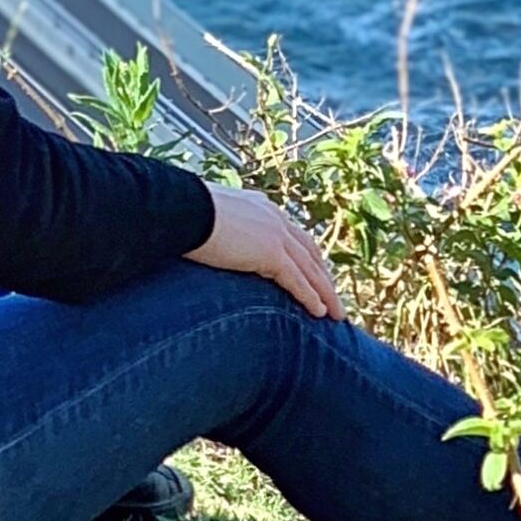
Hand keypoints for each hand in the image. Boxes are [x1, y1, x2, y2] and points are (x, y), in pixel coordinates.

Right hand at [186, 184, 343, 318]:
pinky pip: (298, 280)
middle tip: (334, 297)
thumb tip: (215, 242)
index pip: (292, 234)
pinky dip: (311, 297)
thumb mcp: (213, 219)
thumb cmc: (187, 213)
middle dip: (323, 276)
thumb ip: (224, 229)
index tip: (315, 272)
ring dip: (325, 292)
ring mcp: (274, 234)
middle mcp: (274, 218)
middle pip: (309, 251)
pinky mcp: (271, 253)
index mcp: (261, 207)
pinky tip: (320, 312)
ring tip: (336, 313)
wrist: (184, 209)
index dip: (307, 256)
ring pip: (310, 269)